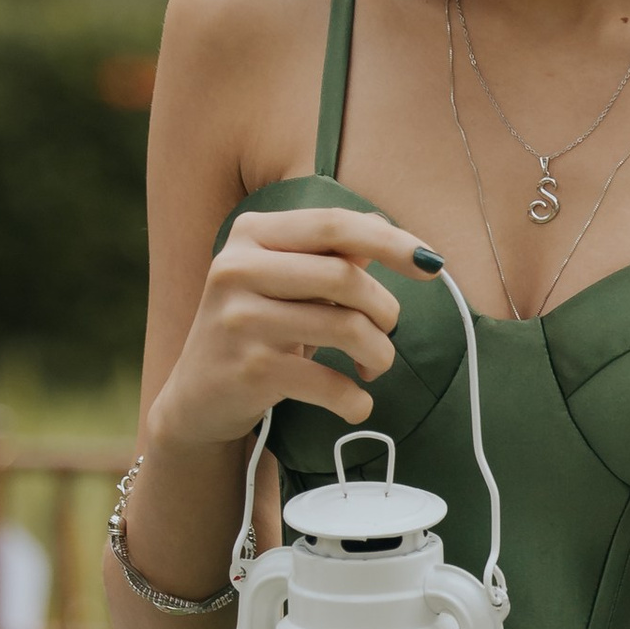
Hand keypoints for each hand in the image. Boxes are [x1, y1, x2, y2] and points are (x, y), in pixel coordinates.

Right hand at [150, 206, 429, 453]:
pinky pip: (328, 380)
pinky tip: (356, 403)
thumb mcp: (284, 281)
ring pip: (345, 328)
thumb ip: (331, 252)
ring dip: (379, 354)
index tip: (432, 265)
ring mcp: (239, 320)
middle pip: (345, 277)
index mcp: (251, 234)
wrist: (197, 396)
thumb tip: (387, 233)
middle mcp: (237, 268)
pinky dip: (355, 398)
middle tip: (388, 332)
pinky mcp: (248, 369)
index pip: (335, 225)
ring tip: (374, 367)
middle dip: (385, 310)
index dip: (392, 242)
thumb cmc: (256, 329)